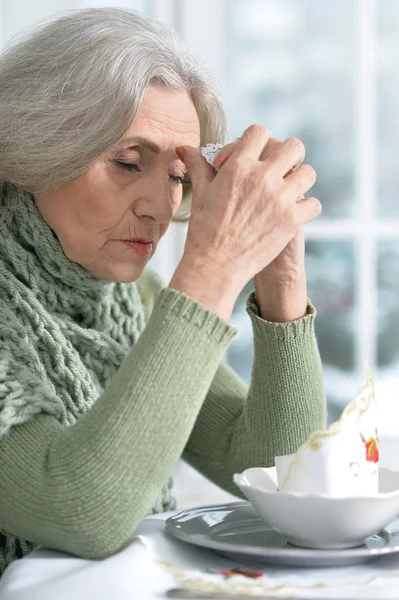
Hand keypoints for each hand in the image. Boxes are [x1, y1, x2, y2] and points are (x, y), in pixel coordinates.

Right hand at [214, 137, 312, 321]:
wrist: (215, 265)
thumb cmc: (204, 230)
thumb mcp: (201, 193)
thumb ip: (197, 165)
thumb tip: (183, 148)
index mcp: (238, 166)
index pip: (260, 132)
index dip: (259, 141)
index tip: (256, 154)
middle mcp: (262, 177)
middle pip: (294, 146)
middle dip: (289, 156)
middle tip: (283, 169)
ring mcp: (279, 198)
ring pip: (309, 173)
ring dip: (301, 181)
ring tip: (290, 191)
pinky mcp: (291, 220)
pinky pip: (314, 204)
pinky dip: (306, 209)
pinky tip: (294, 214)